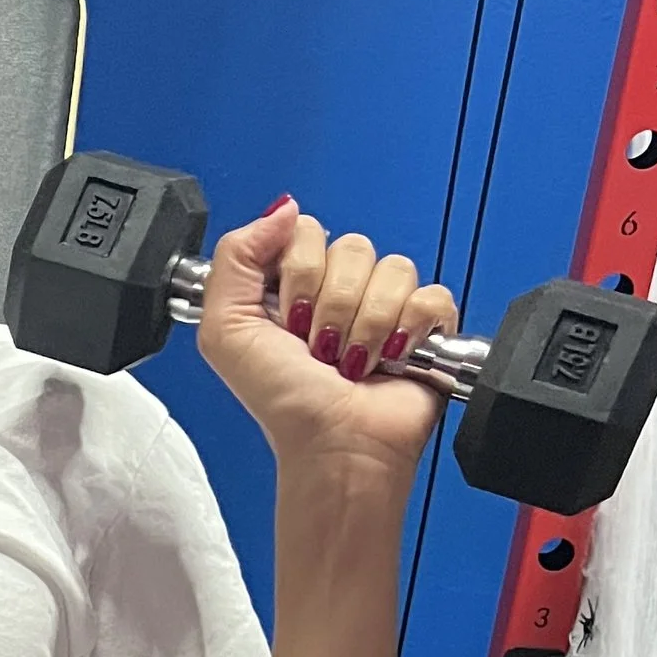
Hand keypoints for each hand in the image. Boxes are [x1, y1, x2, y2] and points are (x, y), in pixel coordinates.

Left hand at [192, 196, 455, 495]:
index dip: (298, 272)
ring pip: (391, 268)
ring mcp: (385, 305)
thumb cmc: (285, 403)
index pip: (305, 231)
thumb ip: (234, 258)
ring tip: (351, 360)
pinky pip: (429, 294)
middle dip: (330, 304)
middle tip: (319, 346)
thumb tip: (281, 210)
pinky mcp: (426, 324)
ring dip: (365, 323)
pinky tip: (389, 359)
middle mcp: (338, 290)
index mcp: (293, 285)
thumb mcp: (226, 330)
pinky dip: (407, 331)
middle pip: (350, 247)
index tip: (287, 318)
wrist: (335, 445)